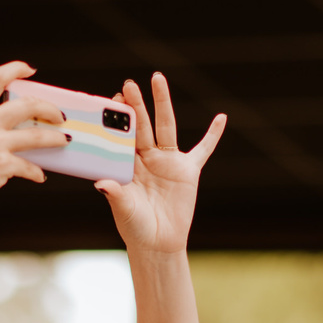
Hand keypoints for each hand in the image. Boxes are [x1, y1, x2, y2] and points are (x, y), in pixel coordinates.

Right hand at [0, 62, 69, 220]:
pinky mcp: (2, 165)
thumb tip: (10, 130)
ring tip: (63, 140)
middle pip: (28, 105)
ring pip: (37, 136)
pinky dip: (36, 172)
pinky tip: (39, 175)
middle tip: (59, 116)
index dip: (16, 69)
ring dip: (55, 138)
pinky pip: (29, 166)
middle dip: (49, 108)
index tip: (30, 70)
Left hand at [96, 74, 224, 254]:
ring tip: (157, 78)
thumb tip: (101, 184)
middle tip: (128, 84)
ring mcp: (168, 162)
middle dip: (136, 105)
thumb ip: (115, 195)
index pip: (122, 137)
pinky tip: (221, 118)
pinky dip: (213, 135)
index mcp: (128, 166)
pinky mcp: (188, 171)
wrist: (158, 244)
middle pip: (142, 126)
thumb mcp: (124, 210)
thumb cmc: (135, 227)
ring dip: (163, 103)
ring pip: (166, 127)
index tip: (113, 100)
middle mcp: (147, 159)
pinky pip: (203, 150)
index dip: (119, 120)